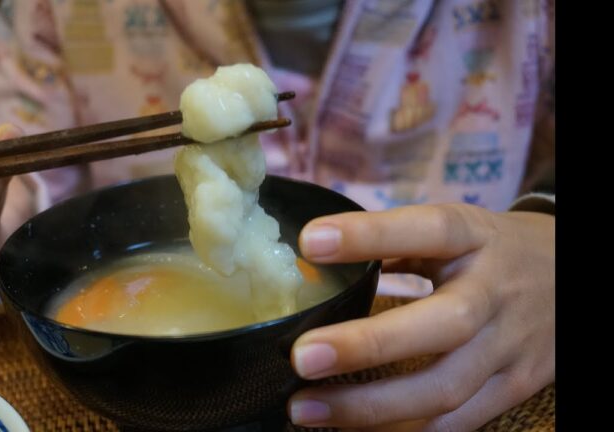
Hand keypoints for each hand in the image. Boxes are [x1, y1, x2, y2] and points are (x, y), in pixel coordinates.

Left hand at [289, 203, 553, 430]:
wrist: (572, 277)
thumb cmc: (494, 251)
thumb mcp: (457, 230)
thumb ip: (397, 241)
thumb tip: (316, 257)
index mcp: (477, 239)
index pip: (428, 230)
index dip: (370, 235)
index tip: (310, 242)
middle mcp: (496, 293)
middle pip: (441, 324)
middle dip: (366, 346)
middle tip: (301, 357)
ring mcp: (511, 347)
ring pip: (444, 389)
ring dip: (370, 406)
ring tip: (306, 408)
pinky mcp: (516, 387)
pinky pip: (457, 422)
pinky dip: (403, 430)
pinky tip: (353, 429)